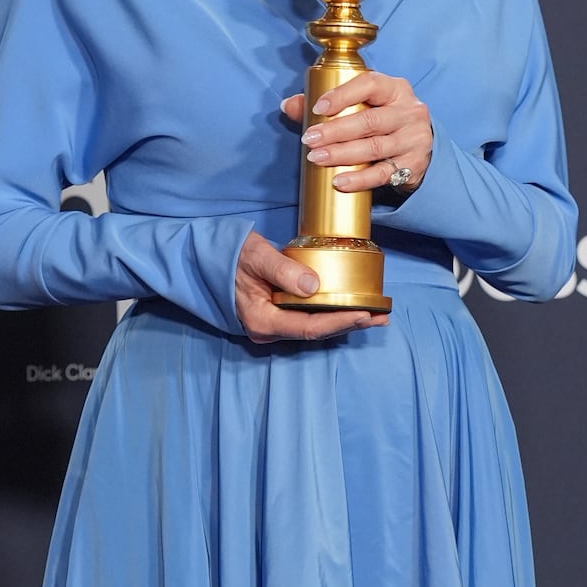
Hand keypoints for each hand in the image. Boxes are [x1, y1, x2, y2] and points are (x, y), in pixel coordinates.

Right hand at [234, 231, 388, 343]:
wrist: (206, 257)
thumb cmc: (229, 254)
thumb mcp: (255, 256)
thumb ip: (282, 271)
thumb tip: (313, 285)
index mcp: (262, 321)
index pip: (309, 327)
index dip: (339, 322)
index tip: (365, 314)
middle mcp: (267, 329)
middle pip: (316, 332)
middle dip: (349, 324)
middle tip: (381, 316)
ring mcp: (271, 324)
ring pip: (313, 327)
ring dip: (343, 319)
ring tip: (374, 314)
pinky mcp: (275, 314)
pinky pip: (306, 318)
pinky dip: (329, 312)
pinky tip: (348, 306)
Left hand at [281, 72, 432, 193]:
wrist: (417, 144)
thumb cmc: (382, 117)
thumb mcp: (362, 103)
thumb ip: (325, 103)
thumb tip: (288, 106)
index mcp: (395, 89)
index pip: (370, 85)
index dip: (342, 95)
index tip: (317, 108)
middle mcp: (409, 112)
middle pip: (370, 121)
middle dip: (335, 130)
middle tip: (309, 139)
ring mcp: (414, 139)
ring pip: (375, 147)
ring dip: (342, 154)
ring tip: (316, 158)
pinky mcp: (413, 165)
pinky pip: (383, 174)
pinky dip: (359, 179)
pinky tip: (339, 181)